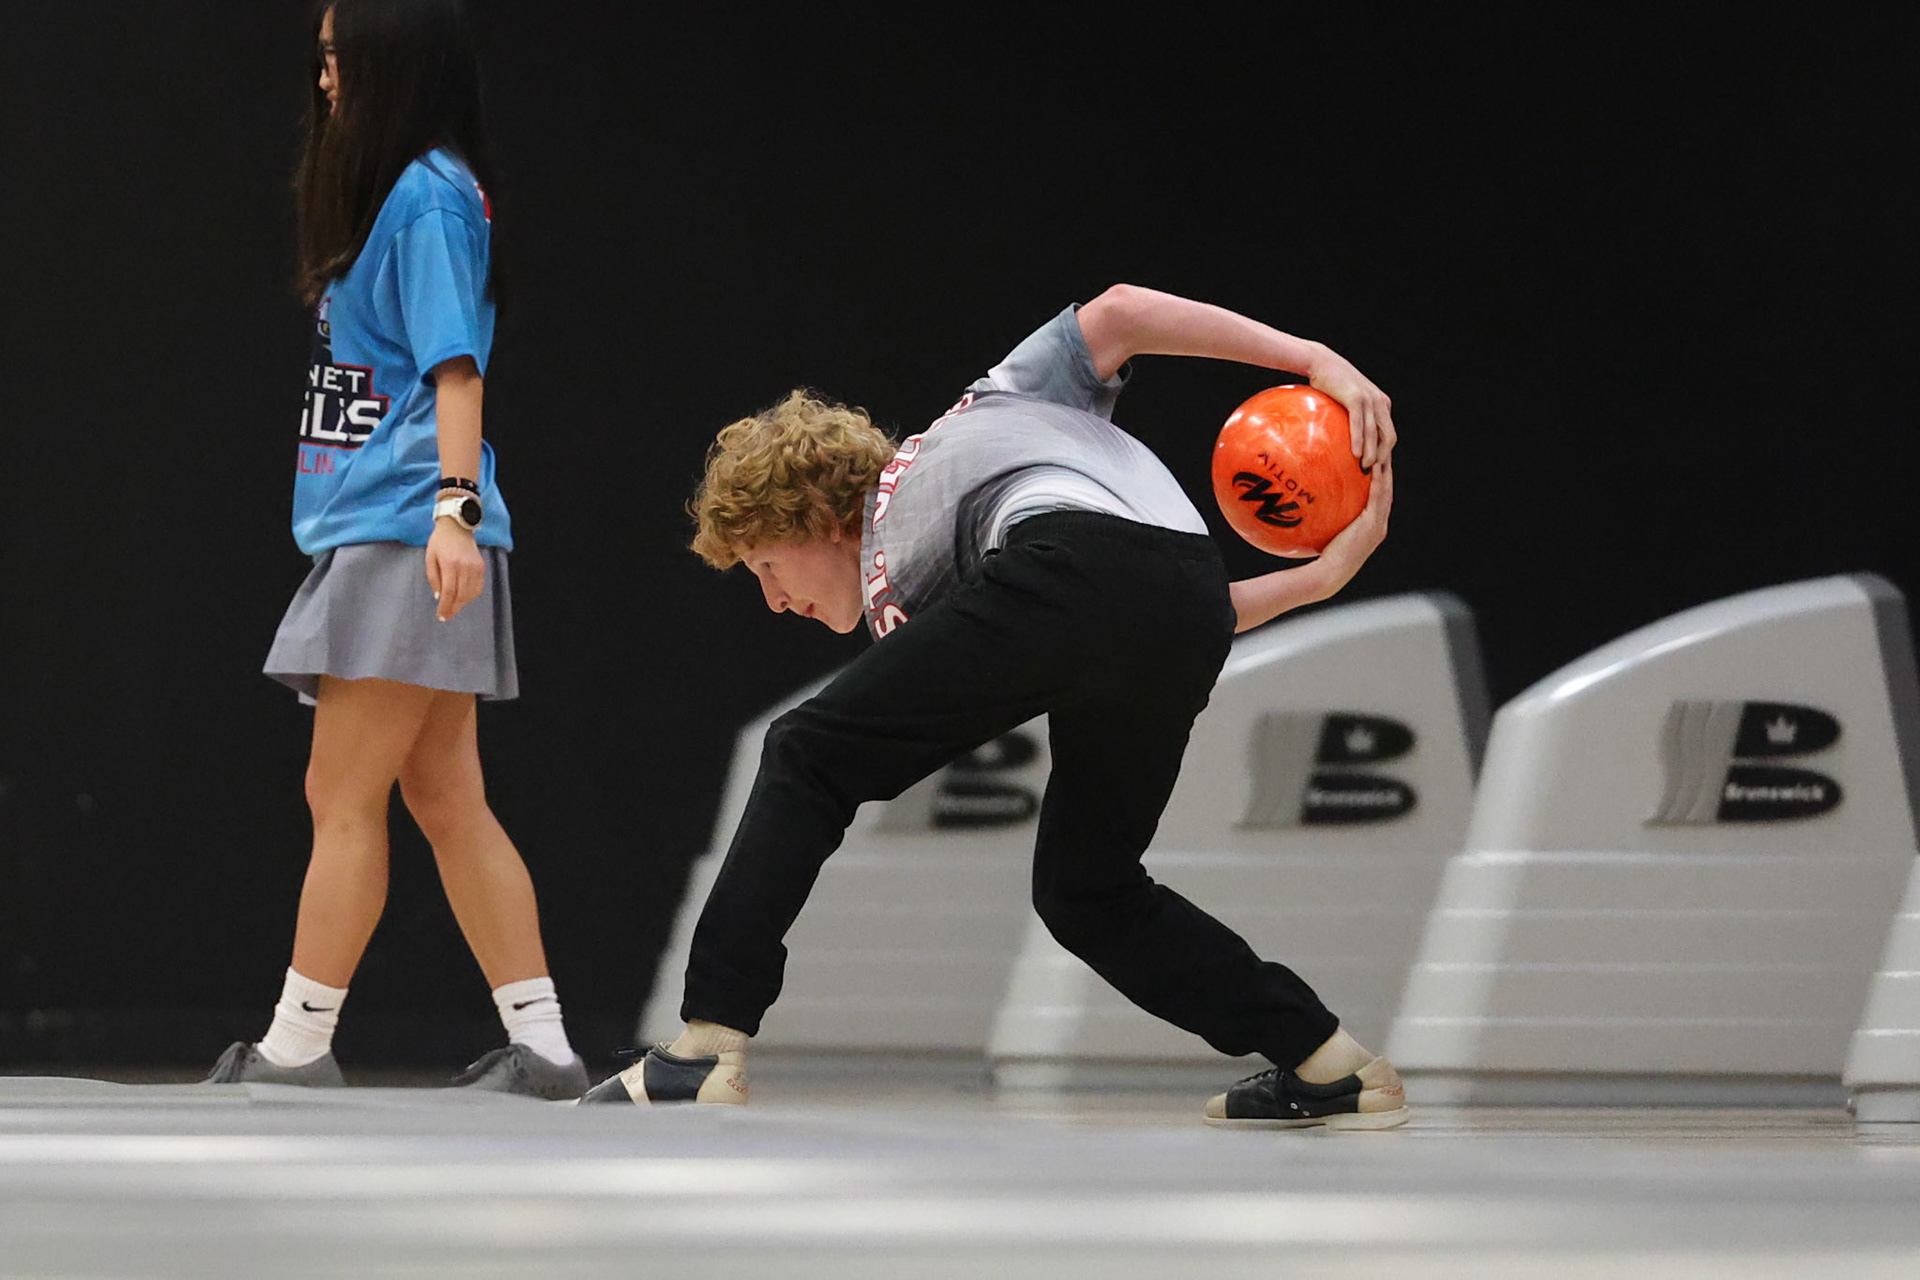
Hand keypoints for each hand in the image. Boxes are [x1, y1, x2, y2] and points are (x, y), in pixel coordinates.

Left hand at [425, 519, 484, 621]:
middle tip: (446, 616)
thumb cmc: (440, 542)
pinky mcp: (481, 566)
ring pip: (471, 593)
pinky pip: (478, 586)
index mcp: (450, 564)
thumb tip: (438, 597)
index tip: (441, 616)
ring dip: (462, 603)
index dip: (446, 606)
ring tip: (453, 607)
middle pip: (462, 595)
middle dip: (454, 608)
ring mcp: (475, 566)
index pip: (449, 591)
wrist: (457, 526)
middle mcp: (465, 566)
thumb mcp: (430, 558)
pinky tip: (463, 597)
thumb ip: (433, 578)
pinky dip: (471, 595)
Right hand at [1307, 345, 1395, 470]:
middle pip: (1388, 436)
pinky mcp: (1355, 398)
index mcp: (1381, 404)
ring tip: (1365, 469)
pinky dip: (1359, 440)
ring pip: (1374, 432)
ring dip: (1371, 452)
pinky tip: (1354, 453)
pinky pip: (1359, 424)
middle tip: (1373, 474)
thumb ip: (1355, 417)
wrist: (1321, 362)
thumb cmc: (1331, 384)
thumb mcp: (1349, 400)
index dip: (1386, 454)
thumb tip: (1348, 439)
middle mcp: (1379, 402)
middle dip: (1383, 457)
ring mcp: (1369, 399)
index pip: (1389, 434)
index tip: (1378, 471)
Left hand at [1314, 456, 1393, 588]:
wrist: (1331, 574)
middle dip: (1387, 470)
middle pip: (1387, 491)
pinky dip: (1379, 482)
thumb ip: (1332, 518)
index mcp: (1373, 527)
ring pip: (1386, 492)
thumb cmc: (1325, 558)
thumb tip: (1317, 503)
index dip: (1382, 480)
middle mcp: (1379, 525)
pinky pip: (1377, 498)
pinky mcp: (1372, 525)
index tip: (1377, 462)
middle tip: (1384, 450)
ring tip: (1384, 452)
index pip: (1380, 499)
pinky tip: (1375, 467)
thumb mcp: (1331, 534)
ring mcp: (1378, 525)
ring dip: (1386, 471)